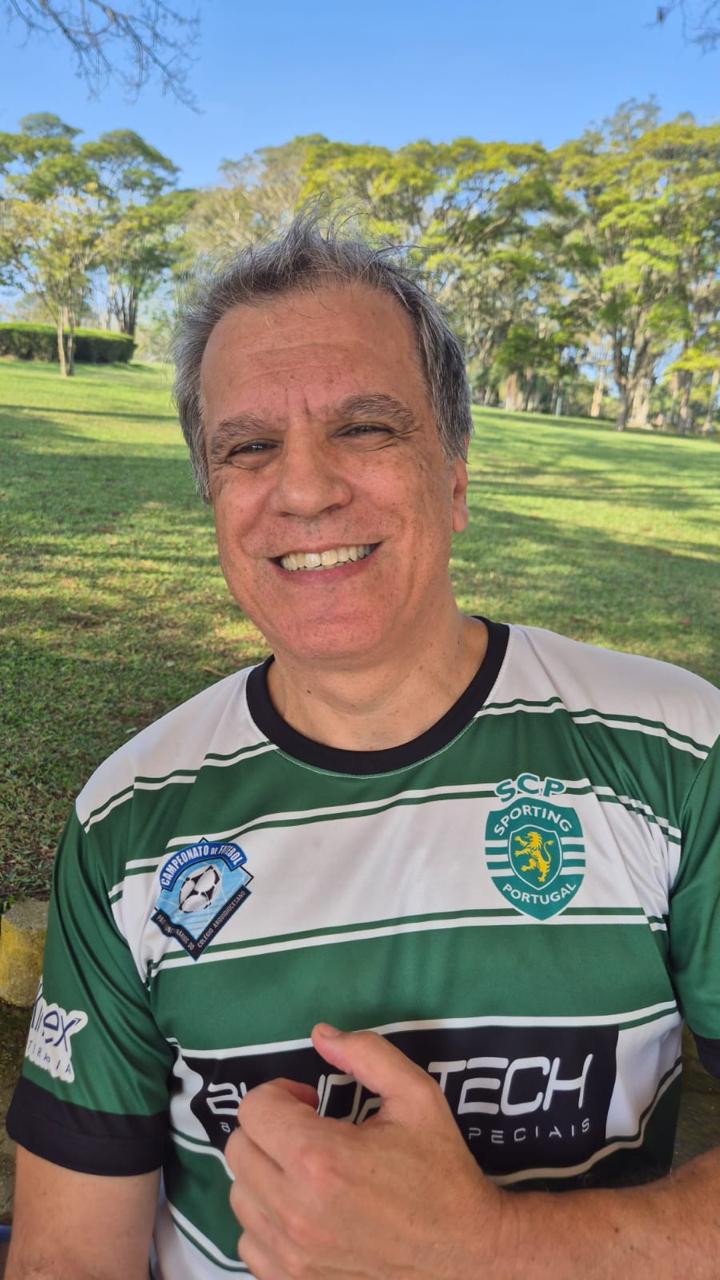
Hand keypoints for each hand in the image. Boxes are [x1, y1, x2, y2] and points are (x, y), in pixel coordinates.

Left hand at [226, 1023, 509, 1279]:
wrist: (467, 1256)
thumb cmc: (442, 1173)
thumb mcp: (417, 1096)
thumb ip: (366, 1054)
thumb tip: (319, 1034)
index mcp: (319, 1158)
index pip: (253, 1109)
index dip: (281, 1094)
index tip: (310, 1103)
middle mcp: (294, 1209)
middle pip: (238, 1149)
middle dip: (269, 1129)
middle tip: (309, 1133)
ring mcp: (290, 1254)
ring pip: (240, 1197)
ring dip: (266, 1175)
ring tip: (308, 1174)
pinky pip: (250, 1243)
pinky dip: (267, 1223)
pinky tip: (305, 1213)